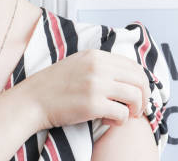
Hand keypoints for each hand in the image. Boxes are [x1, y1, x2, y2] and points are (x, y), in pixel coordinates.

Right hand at [20, 49, 151, 130]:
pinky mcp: (93, 104)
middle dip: (144, 96)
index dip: (141, 82)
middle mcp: (98, 66)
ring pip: (135, 96)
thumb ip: (100, 65)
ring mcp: (96, 85)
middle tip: (137, 108)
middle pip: (139, 79)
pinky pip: (122, 113)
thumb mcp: (78, 64)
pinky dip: (121, 120)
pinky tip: (109, 121)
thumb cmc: (55, 86)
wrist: (33, 100)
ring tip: (125, 115)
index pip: (132, 65)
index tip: (139, 94)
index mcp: (96, 55)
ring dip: (135, 109)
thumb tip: (126, 76)